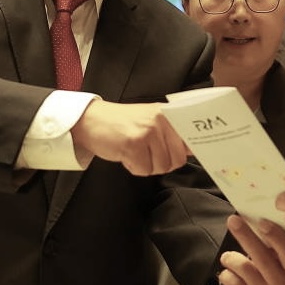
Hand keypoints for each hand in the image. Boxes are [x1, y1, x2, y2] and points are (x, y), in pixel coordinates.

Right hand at [72, 100, 188, 175]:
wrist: (91, 120)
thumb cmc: (121, 124)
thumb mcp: (151, 121)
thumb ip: (172, 134)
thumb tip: (193, 149)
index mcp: (168, 113)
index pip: (191, 138)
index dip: (189, 152)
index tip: (192, 157)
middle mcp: (160, 120)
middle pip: (177, 160)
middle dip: (161, 162)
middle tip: (146, 152)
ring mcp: (147, 131)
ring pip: (161, 167)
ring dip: (146, 165)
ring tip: (134, 150)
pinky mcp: (133, 144)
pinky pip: (144, 170)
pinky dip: (133, 167)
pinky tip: (126, 153)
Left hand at [220, 215, 284, 284]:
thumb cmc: (266, 272)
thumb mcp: (274, 258)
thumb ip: (271, 241)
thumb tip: (255, 216)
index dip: (275, 236)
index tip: (262, 222)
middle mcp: (282, 282)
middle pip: (263, 257)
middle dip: (246, 236)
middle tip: (234, 221)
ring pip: (244, 267)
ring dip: (231, 258)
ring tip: (228, 257)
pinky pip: (232, 281)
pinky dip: (226, 274)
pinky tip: (230, 274)